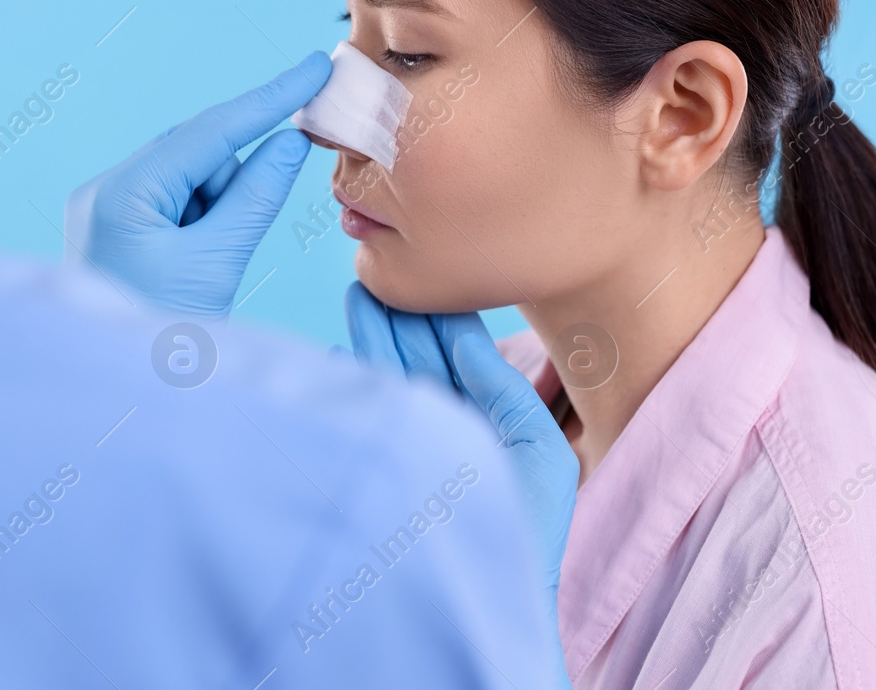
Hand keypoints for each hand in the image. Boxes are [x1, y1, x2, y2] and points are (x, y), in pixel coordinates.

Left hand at [65, 52, 331, 318]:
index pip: (210, 131)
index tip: (315, 68)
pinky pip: (178, 207)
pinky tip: (203, 263)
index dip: (269, 98)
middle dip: (241, 175)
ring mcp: (107, 213)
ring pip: (192, 182)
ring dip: (222, 210)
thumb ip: (255, 197)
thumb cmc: (159, 339)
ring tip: (212, 269)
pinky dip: (206, 223)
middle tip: (282, 185)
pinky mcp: (118, 234)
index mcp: (121, 195)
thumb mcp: (217, 265)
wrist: (112, 403)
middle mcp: (105, 193)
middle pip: (198, 154)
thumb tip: (289, 143)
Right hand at [344, 283, 578, 612]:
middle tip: (376, 276)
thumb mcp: (537, 449)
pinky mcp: (377, 475)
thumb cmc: (523, 534)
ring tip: (358, 295)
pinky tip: (339, 355)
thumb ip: (505, 391)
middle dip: (396, 322)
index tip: (424, 282)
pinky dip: (349, 388)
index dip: (439, 322)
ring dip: (370, 341)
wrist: (485, 599)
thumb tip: (464, 340)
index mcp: (481, 427)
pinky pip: (360, 422)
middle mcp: (442, 437)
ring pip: (385, 384)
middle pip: (415, 364)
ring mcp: (408, 456)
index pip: (455, 362)